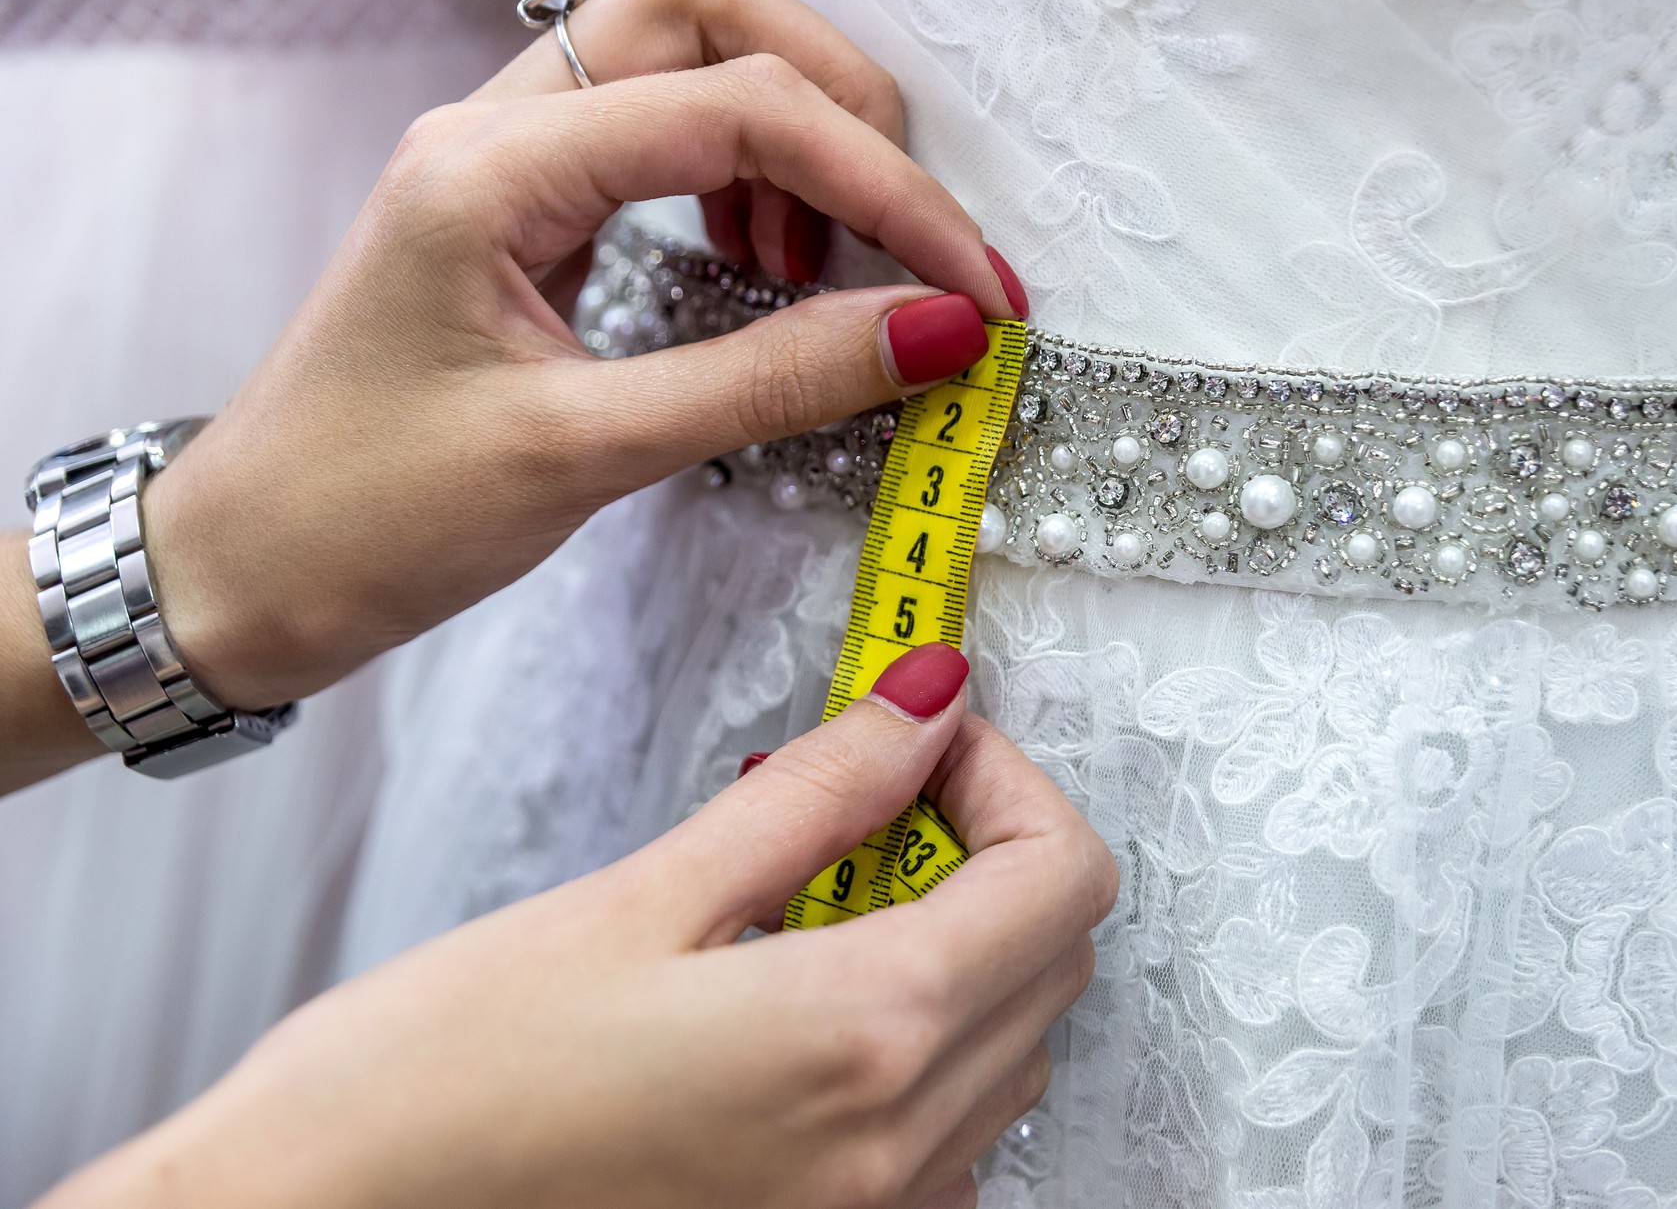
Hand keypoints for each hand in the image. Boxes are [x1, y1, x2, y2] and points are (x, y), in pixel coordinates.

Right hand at [41, 645, 1118, 1208]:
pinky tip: (796, 999)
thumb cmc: (435, 1090)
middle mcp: (891, 1149)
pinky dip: (912, 1046)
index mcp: (859, 1039)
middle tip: (870, 798)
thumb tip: (919, 705)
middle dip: (987, 851)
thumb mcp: (640, 898)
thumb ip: (815, 795)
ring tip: (814, 896)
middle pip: (1052, 958)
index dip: (1008, 779)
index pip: (1062, 878)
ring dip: (956, 947)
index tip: (930, 741)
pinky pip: (943, 1132)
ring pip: (1010, 1047)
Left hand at [132, 0, 1024, 713]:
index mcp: (489, 168)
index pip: (738, 107)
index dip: (881, 188)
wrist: (243, 569)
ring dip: (794, 139)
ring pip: (689, 55)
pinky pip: (660, 135)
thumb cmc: (363, 517)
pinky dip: (744, 182)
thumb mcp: (583, 456)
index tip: (968, 282)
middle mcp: (495, 129)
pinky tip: (763, 268)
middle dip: (840, 108)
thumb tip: (930, 333)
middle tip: (910, 241)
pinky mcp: (523, 209)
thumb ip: (769, 382)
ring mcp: (505, 159)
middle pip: (711, 9)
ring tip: (830, 271)